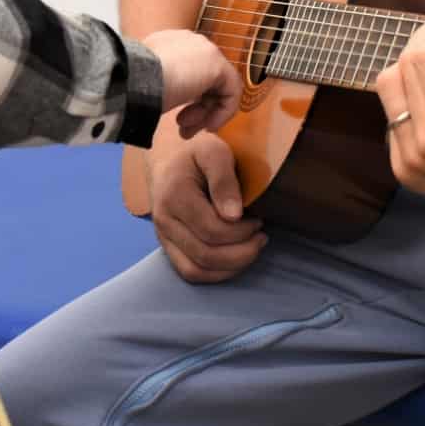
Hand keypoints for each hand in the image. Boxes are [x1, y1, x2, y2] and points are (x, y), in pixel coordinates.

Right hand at [142, 28, 242, 134]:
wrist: (134, 78)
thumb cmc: (132, 85)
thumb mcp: (147, 83)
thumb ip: (163, 85)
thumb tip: (171, 97)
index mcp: (170, 43)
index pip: (189, 70)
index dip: (187, 98)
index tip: (179, 120)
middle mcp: (190, 42)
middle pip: (205, 80)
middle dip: (197, 110)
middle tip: (184, 131)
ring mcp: (206, 51)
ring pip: (218, 88)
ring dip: (205, 114)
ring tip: (188, 132)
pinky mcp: (218, 66)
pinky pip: (231, 92)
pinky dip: (223, 113)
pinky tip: (208, 126)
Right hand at [146, 129, 265, 282]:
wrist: (169, 161)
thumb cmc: (197, 155)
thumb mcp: (213, 151)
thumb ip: (224, 179)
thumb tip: (234, 215)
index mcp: (175, 196)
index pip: (212, 230)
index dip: (241, 232)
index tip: (259, 220)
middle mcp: (164, 221)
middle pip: (205, 255)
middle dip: (241, 252)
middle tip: (261, 236)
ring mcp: (163, 237)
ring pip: (196, 271)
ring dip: (231, 267)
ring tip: (251, 249)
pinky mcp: (168, 248)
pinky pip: (190, 273)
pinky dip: (216, 274)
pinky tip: (235, 259)